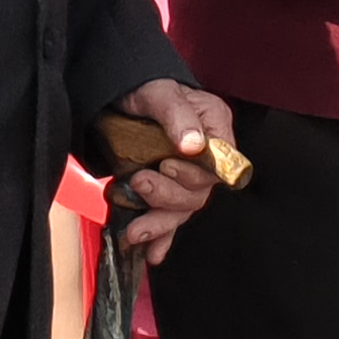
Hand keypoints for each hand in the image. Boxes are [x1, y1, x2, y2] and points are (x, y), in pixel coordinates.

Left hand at [108, 79, 236, 262]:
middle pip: (198, 192)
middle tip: (139, 183)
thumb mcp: (159, 92)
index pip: (219, 164)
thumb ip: (177, 115)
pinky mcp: (165, 191)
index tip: (166, 165)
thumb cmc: (144, 85)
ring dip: (159, 223)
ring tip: (134, 231)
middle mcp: (204, 156)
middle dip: (167, 195)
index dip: (194, 172)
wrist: (119, 96)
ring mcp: (184, 177)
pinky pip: (169, 221)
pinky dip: (161, 238)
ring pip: (182, 210)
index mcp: (214, 127)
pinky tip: (152, 253)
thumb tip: (193, 145)